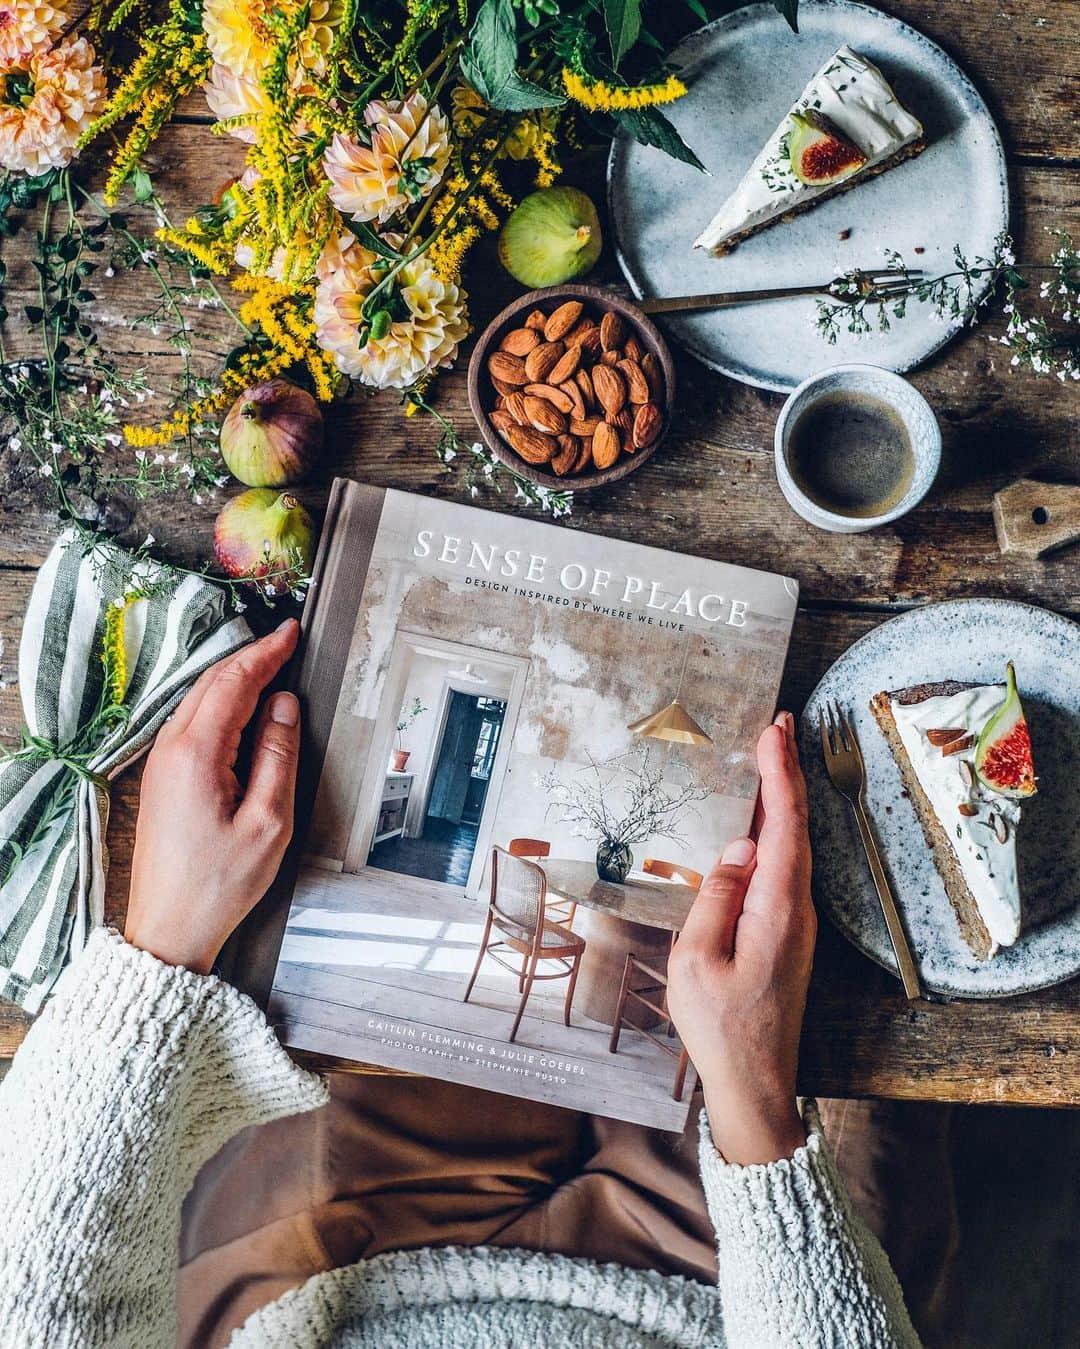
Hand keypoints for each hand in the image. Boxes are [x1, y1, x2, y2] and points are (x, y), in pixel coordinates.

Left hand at [124, 619, 300, 974]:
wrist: (169, 928)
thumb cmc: (218, 885)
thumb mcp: (269, 822)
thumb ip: (279, 756)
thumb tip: (284, 706)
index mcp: (196, 755)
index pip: (235, 683)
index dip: (267, 652)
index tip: (292, 632)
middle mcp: (171, 750)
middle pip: (213, 684)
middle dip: (251, 658)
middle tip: (287, 642)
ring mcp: (161, 764)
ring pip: (200, 700)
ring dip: (236, 679)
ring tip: (272, 667)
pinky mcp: (162, 779)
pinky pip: (193, 723)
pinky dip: (222, 704)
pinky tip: (244, 709)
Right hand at [667, 711, 815, 1165]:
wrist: (755, 1083)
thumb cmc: (720, 1026)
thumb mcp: (697, 959)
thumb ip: (717, 898)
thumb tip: (739, 848)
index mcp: (777, 909)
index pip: (783, 826)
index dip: (779, 775)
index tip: (774, 731)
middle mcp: (797, 910)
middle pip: (796, 828)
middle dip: (787, 773)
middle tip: (778, 726)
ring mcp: (797, 924)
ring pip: (793, 848)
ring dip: (782, 801)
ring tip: (771, 759)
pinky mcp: (788, 936)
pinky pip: (785, 870)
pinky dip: (778, 834)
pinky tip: (763, 825)